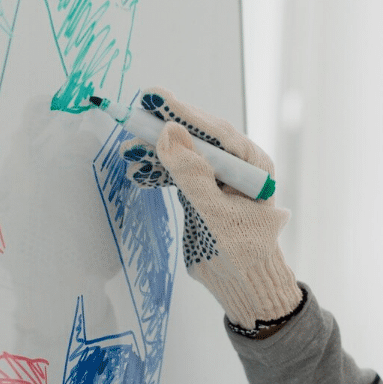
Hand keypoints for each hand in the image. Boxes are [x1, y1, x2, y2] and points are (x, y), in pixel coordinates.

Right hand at [122, 89, 303, 333]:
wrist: (244, 285)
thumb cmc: (242, 253)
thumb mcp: (215, 214)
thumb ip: (193, 175)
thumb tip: (170, 133)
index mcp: (254, 166)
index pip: (217, 132)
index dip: (185, 114)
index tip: (157, 98)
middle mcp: (240, 165)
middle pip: (199, 137)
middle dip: (167, 127)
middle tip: (137, 113)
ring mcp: (221, 176)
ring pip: (186, 153)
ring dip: (157, 150)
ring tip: (128, 149)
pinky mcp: (205, 188)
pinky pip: (180, 170)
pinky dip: (159, 170)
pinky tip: (138, 171)